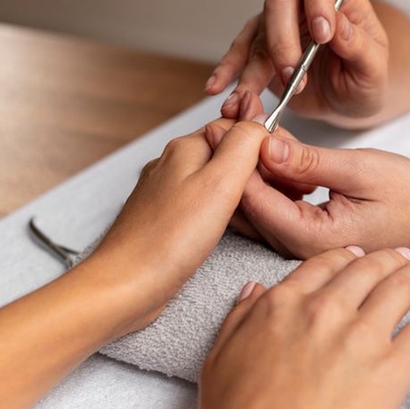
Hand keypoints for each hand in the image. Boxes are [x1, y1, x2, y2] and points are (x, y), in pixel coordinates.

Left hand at [89, 116, 269, 330]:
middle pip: (227, 152)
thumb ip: (244, 145)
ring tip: (260, 211)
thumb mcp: (219, 183)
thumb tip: (260, 122)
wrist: (125, 286)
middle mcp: (173, 164)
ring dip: (241, 191)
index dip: (265, 144)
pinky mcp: (167, 218)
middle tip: (279, 192)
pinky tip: (233, 228)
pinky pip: (204, 203)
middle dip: (255, 168)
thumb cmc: (167, 241)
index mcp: (185, 148)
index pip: (236, 127)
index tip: (284, 168)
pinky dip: (225, 210)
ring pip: (216, 178)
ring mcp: (167, 192)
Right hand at [198, 247, 409, 408]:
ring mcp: (361, 336)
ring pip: (399, 286)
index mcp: (283, 304)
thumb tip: (254, 290)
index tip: (357, 255)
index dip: (346, 256)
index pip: (324, 263)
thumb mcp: (219, 360)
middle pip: (367, 268)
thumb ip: (238, 318)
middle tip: (400, 256)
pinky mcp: (393, 368)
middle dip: (387, 258)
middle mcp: (325, 309)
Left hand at [204, 122, 409, 256]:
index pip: (254, 198)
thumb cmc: (408, 195)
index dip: (236, 155)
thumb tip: (264, 146)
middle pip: (245, 202)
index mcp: (311, 238)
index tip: (228, 118)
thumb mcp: (360, 169)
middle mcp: (297, 248)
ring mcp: (298, 244)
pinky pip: (269, 204)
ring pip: (254, 203)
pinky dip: (266, 172)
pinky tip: (274, 144)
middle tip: (238, 111)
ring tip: (255, 119)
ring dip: (250, 161)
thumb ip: (310, 162)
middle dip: (238, 155)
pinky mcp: (301, 233)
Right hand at [206, 0, 388, 123]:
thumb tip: (337, 27)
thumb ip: (358, 46)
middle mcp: (303, 4)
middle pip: (279, 4)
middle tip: (294, 78)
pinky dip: (228, 72)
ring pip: (257, 35)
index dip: (318, 0)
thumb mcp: (374, 67)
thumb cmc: (365, 78)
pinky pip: (240, 56)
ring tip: (249, 99)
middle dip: (283, 43)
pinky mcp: (262, 50)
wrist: (349, 100)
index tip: (324, 35)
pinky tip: (217, 88)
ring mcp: (279, 25)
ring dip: (253, 69)